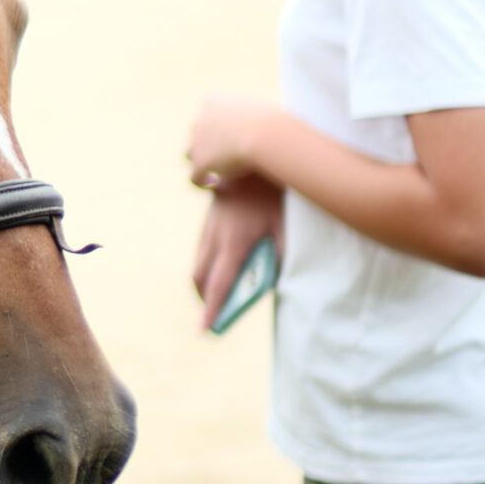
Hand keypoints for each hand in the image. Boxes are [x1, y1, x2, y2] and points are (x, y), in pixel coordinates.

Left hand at [186, 94, 275, 188]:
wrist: (264, 134)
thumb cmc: (274, 120)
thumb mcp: (268, 109)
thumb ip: (261, 113)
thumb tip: (271, 118)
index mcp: (214, 101)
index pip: (208, 108)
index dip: (219, 121)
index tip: (231, 133)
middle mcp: (201, 119)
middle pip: (198, 130)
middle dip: (209, 140)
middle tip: (226, 153)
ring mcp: (197, 142)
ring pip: (191, 152)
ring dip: (202, 160)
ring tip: (217, 171)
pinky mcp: (201, 163)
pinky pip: (195, 176)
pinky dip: (202, 181)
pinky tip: (216, 186)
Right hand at [190, 174, 283, 332]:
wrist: (259, 151)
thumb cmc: (280, 194)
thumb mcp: (287, 230)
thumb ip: (278, 259)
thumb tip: (267, 283)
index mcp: (235, 241)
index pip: (219, 284)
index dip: (212, 310)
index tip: (205, 332)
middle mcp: (215, 233)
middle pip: (199, 275)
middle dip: (203, 298)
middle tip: (213, 315)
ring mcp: (209, 221)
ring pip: (197, 259)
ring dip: (204, 279)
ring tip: (217, 293)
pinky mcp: (210, 212)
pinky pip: (202, 243)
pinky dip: (207, 260)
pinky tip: (222, 262)